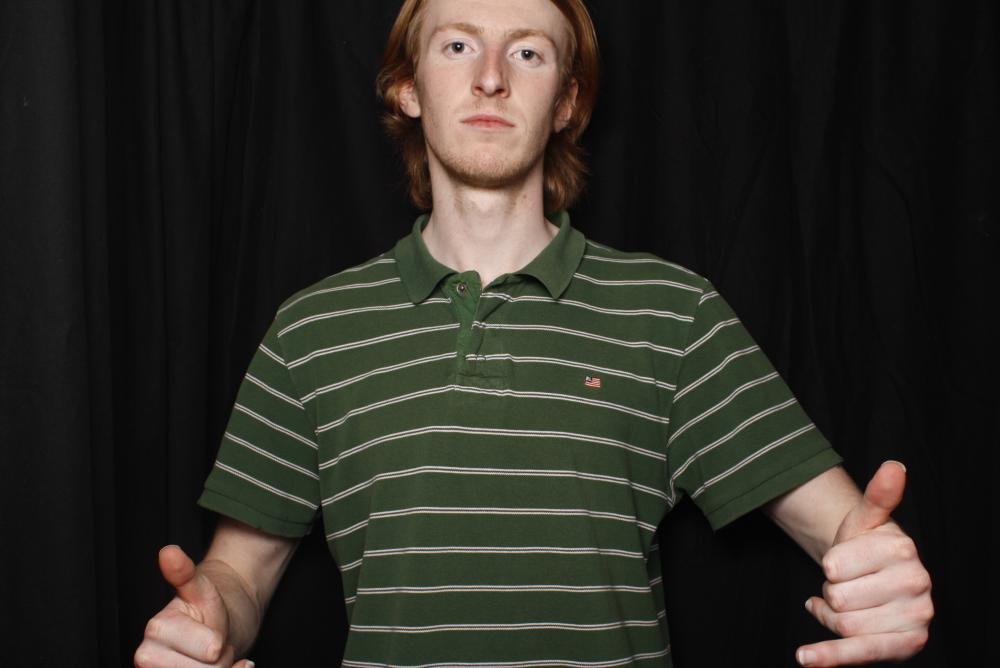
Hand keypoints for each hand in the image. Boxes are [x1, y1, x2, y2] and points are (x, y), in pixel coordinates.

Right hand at [134, 545, 254, 666]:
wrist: (214, 624)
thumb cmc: (207, 606)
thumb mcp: (202, 588)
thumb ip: (185, 575)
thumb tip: (168, 552)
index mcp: (155, 630)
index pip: (211, 651)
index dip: (221, 642)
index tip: (214, 629)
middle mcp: (146, 658)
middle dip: (221, 659)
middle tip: (214, 643)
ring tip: (213, 655)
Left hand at [797, 461, 932, 665]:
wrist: (879, 580)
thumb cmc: (866, 549)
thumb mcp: (865, 521)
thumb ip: (877, 497)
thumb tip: (894, 467)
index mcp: (902, 549)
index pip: (834, 566)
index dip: (828, 567)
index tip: (838, 564)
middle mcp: (918, 584)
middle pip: (839, 598)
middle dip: (830, 593)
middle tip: (842, 586)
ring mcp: (916, 618)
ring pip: (844, 625)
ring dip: (829, 618)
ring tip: (841, 605)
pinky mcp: (907, 645)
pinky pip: (861, 653)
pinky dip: (830, 657)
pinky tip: (806, 658)